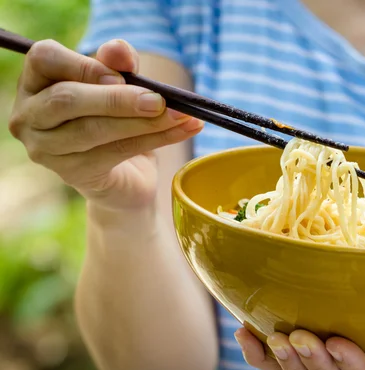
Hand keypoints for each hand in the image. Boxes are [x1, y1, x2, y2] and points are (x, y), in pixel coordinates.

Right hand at [8, 39, 202, 210]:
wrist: (123, 176)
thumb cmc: (115, 119)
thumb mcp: (120, 86)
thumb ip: (117, 64)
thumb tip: (119, 49)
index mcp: (34, 82)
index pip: (45, 59)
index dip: (85, 65)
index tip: (122, 75)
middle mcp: (29, 116)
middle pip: (67, 99)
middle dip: (119, 98)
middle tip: (160, 100)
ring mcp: (46, 149)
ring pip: (94, 129)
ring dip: (145, 122)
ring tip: (182, 115)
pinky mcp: (72, 174)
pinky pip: (117, 151)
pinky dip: (157, 139)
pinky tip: (184, 128)